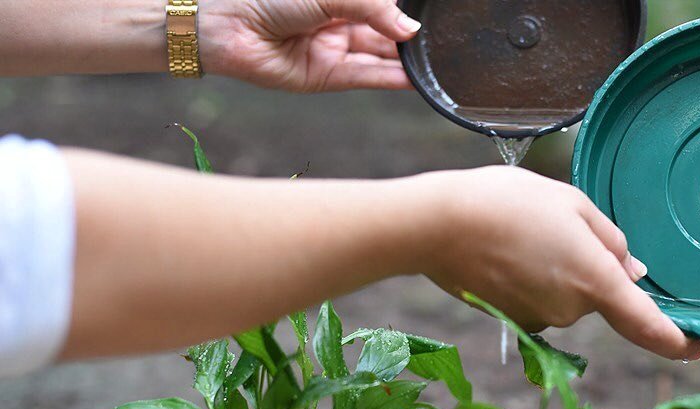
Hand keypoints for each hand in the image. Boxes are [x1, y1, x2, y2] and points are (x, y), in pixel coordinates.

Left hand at [201, 0, 419, 91]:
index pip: (382, 4)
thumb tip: (410, 30)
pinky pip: (366, 77)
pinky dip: (390, 77)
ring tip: (433, 62)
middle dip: (409, 36)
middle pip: (385, 30)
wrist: (227, 25)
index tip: (431, 19)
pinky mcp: (328, 76)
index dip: (404, 11)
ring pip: (379, 55)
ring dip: (405, 60)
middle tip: (439, 41)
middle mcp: (339, 20)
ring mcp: (335, 48)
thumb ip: (373, 9)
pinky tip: (413, 77)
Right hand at [418, 166, 699, 361]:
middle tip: (554, 225)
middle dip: (586, 267)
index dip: (676, 341)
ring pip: (565, 297)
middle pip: (597, 295)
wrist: (436, 225)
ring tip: (522, 232)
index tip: (697, 348)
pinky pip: (536, 301)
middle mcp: (570, 311)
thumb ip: (610, 239)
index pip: (647, 324)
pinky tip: (505, 251)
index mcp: (595, 280)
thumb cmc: (507, 203)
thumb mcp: (571, 203)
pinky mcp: (512, 320)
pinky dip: (530, 280)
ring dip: (555, 270)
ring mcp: (538, 320)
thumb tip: (633, 270)